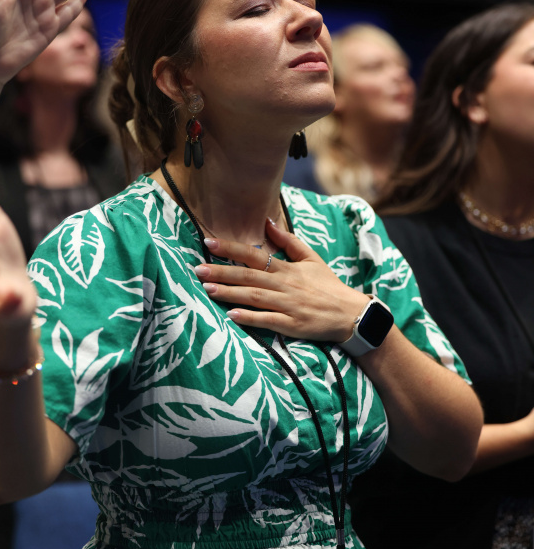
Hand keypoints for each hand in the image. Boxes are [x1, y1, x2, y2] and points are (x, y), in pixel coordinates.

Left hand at [195, 218, 367, 341]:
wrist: (351, 314)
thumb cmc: (328, 286)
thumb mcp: (311, 258)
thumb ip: (288, 241)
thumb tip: (268, 222)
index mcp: (286, 269)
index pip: (254, 255)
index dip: (231, 249)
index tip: (209, 243)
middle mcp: (284, 285)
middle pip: (248, 277)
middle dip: (221, 273)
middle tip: (198, 270)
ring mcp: (287, 306)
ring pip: (253, 298)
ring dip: (229, 294)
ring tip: (207, 290)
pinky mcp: (292, 325)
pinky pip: (267, 320)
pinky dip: (249, 318)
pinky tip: (231, 316)